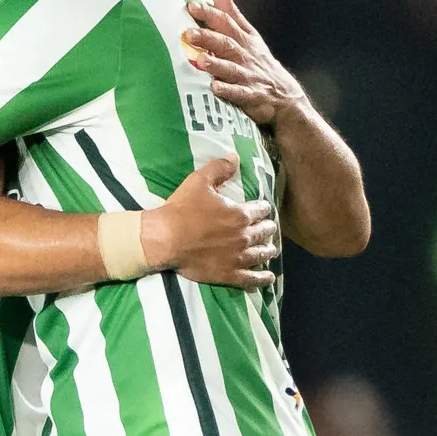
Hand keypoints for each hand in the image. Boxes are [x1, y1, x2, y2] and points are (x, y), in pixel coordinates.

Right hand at [139, 157, 276, 289]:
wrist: (165, 239)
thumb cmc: (182, 210)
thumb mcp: (199, 181)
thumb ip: (219, 168)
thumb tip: (235, 156)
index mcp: (240, 215)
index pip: (260, 211)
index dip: (262, 208)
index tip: (263, 209)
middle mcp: (244, 237)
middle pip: (264, 233)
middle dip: (268, 229)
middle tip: (269, 228)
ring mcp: (238, 257)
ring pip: (261, 254)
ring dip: (267, 250)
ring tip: (270, 250)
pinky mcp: (228, 274)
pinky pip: (251, 279)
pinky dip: (262, 279)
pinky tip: (268, 279)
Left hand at [184, 0, 306, 126]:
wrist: (284, 95)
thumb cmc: (259, 63)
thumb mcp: (250, 36)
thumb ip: (233, 16)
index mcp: (244, 40)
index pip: (226, 22)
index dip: (210, 14)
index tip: (192, 6)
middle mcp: (244, 55)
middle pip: (226, 44)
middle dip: (207, 38)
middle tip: (188, 33)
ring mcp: (247, 76)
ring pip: (230, 68)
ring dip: (215, 64)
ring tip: (200, 59)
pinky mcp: (250, 95)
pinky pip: (238, 93)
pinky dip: (228, 90)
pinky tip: (214, 87)